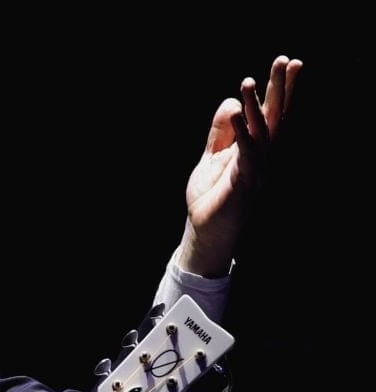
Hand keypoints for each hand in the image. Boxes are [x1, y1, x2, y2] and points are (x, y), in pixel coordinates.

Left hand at [180, 55, 302, 276]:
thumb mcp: (212, 157)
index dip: (279, 89)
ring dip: (256, 106)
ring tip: (247, 82)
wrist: (205, 231)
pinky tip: (238, 111)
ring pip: (262, 132)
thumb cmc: (211, 197)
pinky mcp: (244, 183)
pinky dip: (243, 132)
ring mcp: (256, 170)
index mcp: (256, 149)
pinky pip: (246, 153)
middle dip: (280, 89)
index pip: (271, 114)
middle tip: (285, 60)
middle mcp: (262, 157)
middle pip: (275, 118)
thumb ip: (221, 132)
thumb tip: (231, 102)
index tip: (287, 62)